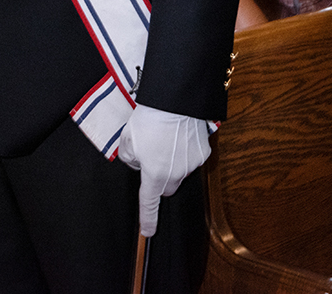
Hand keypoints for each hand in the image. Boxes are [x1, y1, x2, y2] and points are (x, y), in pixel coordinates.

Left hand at [117, 104, 212, 236]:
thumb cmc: (150, 118)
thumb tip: (138, 163)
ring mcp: (191, 164)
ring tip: (165, 139)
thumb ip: (130, 158)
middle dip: (159, 179)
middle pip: (166, 188)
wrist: (175, 100)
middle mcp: (175, 174)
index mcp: (154, 174)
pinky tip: (178, 135)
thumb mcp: (127, 139)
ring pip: (179, 172)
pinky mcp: (203, 153)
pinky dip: (184, 152)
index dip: (148, 219)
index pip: (149, 203)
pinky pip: (191, 159)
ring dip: (172, 163)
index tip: (148, 231)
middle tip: (150, 157)